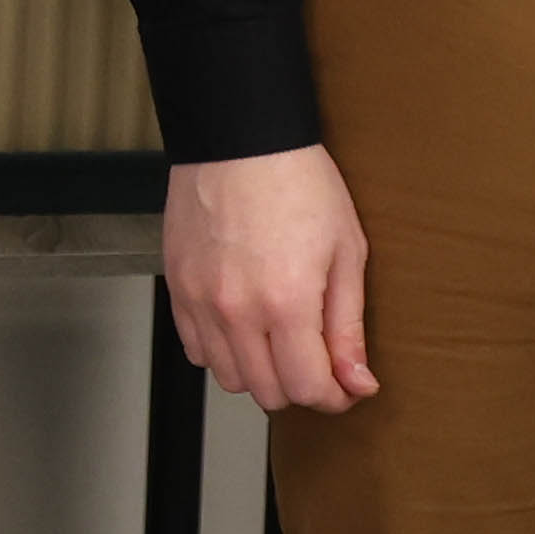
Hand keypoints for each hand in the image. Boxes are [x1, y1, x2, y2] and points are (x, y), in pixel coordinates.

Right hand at [164, 146, 377, 412]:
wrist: (240, 136)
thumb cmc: (298, 182)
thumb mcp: (346, 252)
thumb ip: (348, 326)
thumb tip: (357, 382)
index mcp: (287, 302)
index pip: (308, 389)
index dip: (334, 397)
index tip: (345, 384)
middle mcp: (237, 309)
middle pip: (267, 392)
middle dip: (301, 386)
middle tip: (316, 359)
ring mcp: (200, 299)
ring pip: (228, 378)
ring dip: (259, 372)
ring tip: (278, 342)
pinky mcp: (176, 286)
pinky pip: (195, 348)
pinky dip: (221, 350)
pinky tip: (243, 325)